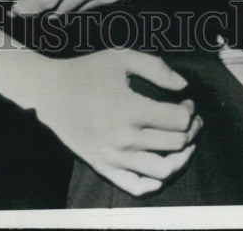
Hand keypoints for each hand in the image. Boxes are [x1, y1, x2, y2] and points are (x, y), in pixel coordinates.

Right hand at [35, 49, 201, 196]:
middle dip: (192, 131)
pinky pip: (137, 186)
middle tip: (191, 120)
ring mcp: (114, 157)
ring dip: (181, 158)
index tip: (187, 102)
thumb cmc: (88, 72)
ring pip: (163, 171)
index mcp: (130, 109)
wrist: (50, 93)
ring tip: (183, 145)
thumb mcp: (121, 57)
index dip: (190, 111)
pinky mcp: (104, 167)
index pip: (178, 121)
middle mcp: (124, 138)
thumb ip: (156, 67)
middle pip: (176, 145)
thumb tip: (183, 86)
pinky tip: (161, 166)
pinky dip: (156, 182)